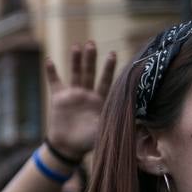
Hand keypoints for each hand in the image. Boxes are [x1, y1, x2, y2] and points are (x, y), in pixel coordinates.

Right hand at [43, 42, 115, 159]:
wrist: (68, 147)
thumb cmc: (88, 141)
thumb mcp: (105, 130)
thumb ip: (118, 122)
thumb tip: (141, 122)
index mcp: (100, 100)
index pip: (106, 81)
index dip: (109, 68)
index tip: (113, 54)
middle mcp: (87, 94)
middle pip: (90, 73)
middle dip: (92, 59)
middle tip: (93, 44)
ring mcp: (72, 95)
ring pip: (75, 74)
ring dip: (75, 61)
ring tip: (77, 47)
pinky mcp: (58, 98)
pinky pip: (55, 82)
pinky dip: (52, 72)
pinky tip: (49, 60)